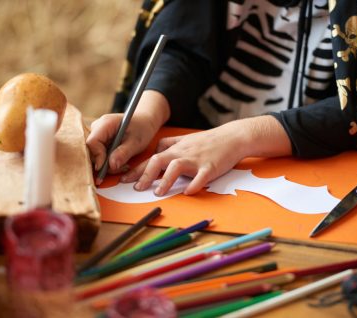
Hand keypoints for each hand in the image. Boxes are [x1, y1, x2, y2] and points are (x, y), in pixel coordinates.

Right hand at [86, 90, 169, 182]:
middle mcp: (97, 128)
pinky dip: (109, 162)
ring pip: (95, 155)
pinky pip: (99, 155)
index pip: (92, 142)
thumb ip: (124, 153)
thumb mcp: (137, 142)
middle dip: (104, 164)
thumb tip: (111, 165)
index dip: (97, 157)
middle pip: (91, 150)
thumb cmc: (142, 128)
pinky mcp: (100, 142)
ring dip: (108, 165)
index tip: (107, 168)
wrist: (144, 122)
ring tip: (125, 166)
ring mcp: (97, 135)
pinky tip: (121, 163)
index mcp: (106, 123)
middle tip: (122, 168)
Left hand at [121, 116, 291, 194]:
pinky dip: (194, 185)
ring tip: (158, 192)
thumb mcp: (186, 139)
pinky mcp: (211, 167)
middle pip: (159, 160)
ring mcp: (197, 159)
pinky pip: (201, 176)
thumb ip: (169, 144)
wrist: (232, 137)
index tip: (124, 179)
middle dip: (145, 174)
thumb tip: (155, 151)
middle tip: (135, 188)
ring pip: (177, 167)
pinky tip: (188, 192)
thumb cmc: (208, 140)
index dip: (137, 169)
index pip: (152, 158)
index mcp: (176, 148)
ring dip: (165, 180)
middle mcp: (183, 153)